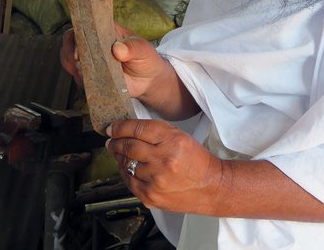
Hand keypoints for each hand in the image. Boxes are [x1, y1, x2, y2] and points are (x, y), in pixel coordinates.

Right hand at [60, 24, 165, 95]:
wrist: (149, 80)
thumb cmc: (146, 58)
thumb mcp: (144, 49)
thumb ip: (133, 47)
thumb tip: (118, 49)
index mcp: (105, 30)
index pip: (85, 25)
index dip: (77, 34)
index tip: (79, 48)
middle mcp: (93, 43)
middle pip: (70, 42)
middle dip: (69, 53)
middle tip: (78, 63)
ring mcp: (90, 60)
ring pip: (69, 60)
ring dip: (71, 67)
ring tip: (83, 74)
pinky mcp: (90, 76)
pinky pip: (78, 78)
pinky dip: (79, 81)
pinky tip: (88, 83)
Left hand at [106, 119, 224, 214]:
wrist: (211, 186)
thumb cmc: (196, 160)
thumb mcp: (180, 136)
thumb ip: (155, 132)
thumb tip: (127, 130)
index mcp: (172, 140)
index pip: (137, 129)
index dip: (120, 127)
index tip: (112, 128)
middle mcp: (163, 159)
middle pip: (128, 146)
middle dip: (115, 142)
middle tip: (111, 141)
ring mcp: (155, 180)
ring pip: (126, 164)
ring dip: (119, 158)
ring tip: (119, 154)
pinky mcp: (150, 196)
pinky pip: (129, 182)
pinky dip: (125, 173)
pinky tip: (127, 168)